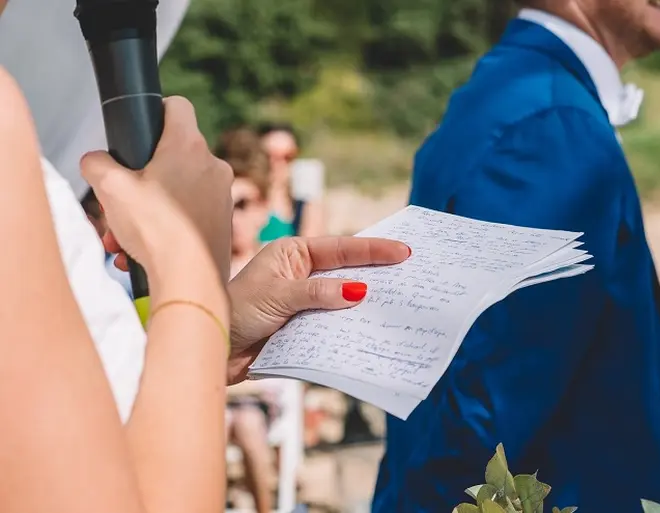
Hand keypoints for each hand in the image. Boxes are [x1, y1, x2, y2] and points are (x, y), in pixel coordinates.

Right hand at [86, 96, 233, 281]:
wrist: (190, 279)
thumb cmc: (157, 232)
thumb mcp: (110, 189)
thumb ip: (97, 164)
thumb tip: (96, 162)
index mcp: (188, 146)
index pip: (177, 106)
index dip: (155, 111)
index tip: (141, 130)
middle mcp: (212, 166)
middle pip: (171, 155)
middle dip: (140, 177)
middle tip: (119, 201)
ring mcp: (222, 194)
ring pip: (177, 189)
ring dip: (147, 208)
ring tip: (124, 235)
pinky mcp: (223, 220)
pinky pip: (189, 213)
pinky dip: (165, 225)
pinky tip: (142, 249)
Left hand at [226, 236, 410, 383]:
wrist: (213, 349)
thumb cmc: (236, 311)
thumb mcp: (278, 297)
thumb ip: (317, 293)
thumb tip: (357, 290)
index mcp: (293, 254)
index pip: (340, 249)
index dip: (373, 250)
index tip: (402, 251)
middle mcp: (301, 274)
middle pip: (347, 271)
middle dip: (377, 273)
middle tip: (411, 272)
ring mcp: (304, 301)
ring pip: (343, 300)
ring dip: (365, 304)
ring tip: (398, 304)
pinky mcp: (303, 327)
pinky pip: (333, 325)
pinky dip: (349, 328)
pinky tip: (370, 330)